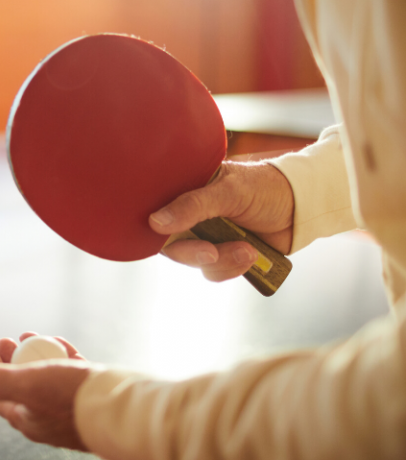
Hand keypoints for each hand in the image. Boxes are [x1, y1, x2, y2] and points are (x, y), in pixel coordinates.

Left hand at [0, 333, 91, 450]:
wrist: (123, 408)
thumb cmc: (72, 399)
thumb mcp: (24, 383)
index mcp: (27, 420)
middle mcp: (47, 417)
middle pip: (22, 385)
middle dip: (12, 360)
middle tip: (7, 339)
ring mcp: (70, 407)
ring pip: (46, 376)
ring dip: (36, 354)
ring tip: (30, 336)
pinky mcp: (90, 395)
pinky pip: (71, 374)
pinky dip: (62, 356)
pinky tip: (61, 342)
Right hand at [149, 160, 293, 281]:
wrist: (303, 208)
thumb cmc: (266, 187)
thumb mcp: (229, 192)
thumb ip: (192, 206)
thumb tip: (155, 223)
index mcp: (188, 190)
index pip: (158, 213)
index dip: (156, 230)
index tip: (164, 238)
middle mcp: (192, 215)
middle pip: (172, 245)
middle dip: (193, 253)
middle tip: (212, 252)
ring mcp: (208, 236)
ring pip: (195, 262)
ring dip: (222, 261)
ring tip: (248, 250)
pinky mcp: (224, 254)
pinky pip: (214, 271)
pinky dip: (232, 268)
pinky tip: (251, 255)